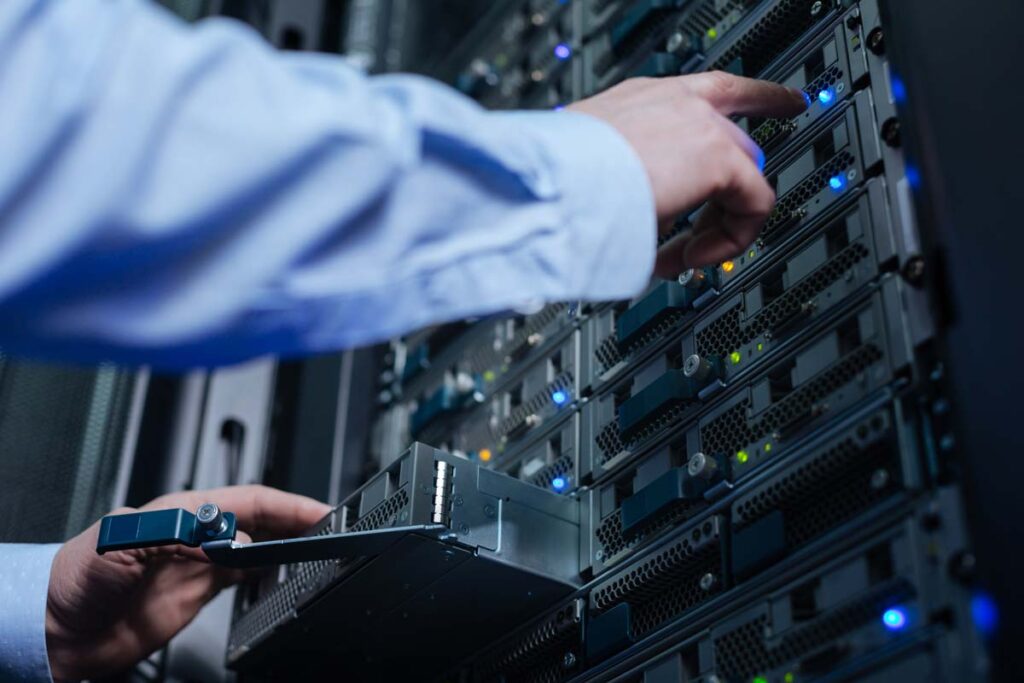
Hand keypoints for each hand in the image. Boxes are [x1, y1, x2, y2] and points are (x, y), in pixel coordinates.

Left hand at [45, 485, 330, 680]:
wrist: (56, 628)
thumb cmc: (75, 577)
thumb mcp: (123, 542)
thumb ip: (178, 532)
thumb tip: (230, 536)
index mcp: (183, 511)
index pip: (250, 500)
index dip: (289, 503)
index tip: (319, 511)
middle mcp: (196, 533)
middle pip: (262, 519)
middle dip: (299, 519)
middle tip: (332, 526)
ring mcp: (198, 562)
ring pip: (260, 545)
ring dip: (289, 544)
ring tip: (317, 547)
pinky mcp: (196, 592)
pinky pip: (244, 577)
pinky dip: (268, 574)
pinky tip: (281, 576)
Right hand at [569, 71, 806, 273]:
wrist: (548, 183)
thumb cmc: (551, 185)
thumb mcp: (585, 177)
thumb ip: (617, 187)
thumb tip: (627, 221)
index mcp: (638, 100)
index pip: (712, 89)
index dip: (758, 97)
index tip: (785, 104)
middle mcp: (674, 101)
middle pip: (740, 137)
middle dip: (734, 186)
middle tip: (705, 233)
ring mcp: (699, 123)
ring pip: (747, 173)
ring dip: (718, 223)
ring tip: (681, 255)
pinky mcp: (718, 154)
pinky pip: (754, 203)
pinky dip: (727, 239)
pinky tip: (690, 257)